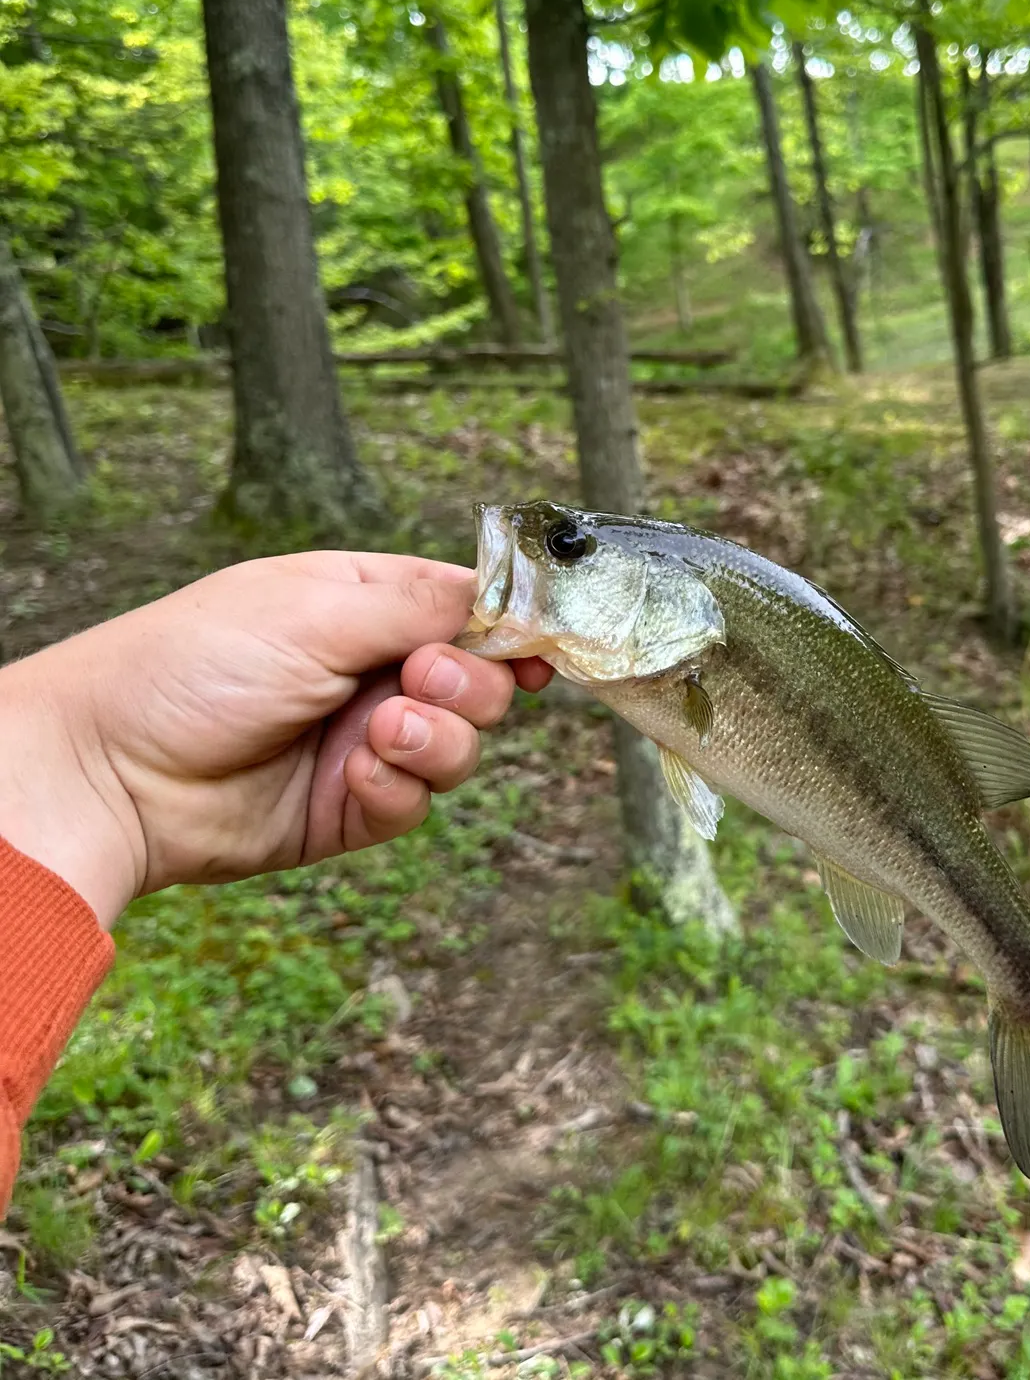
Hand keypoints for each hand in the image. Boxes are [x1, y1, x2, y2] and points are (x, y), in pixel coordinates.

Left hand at [0, 552, 550, 928]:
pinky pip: (417, 800)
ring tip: (381, 731)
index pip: (467, 609)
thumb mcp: (317, 608)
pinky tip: (357, 770)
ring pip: (462, 745)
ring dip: (438, 738)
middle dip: (470, 684)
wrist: (112, 772)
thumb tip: (509, 600)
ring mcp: (364, 740)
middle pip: (482, 680)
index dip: (510, 628)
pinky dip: (398, 786)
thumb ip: (422, 604)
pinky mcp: (351, 806)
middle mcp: (373, 671)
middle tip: (418, 681)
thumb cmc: (195, 665)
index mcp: (365, 605)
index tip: (540, 646)